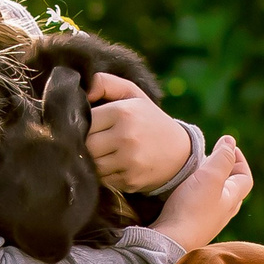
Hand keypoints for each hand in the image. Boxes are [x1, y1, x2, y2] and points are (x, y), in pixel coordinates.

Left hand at [85, 75, 194, 192]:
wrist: (181, 152)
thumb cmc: (148, 119)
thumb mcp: (133, 94)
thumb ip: (106, 83)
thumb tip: (83, 92)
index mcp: (124, 112)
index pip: (84, 120)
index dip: (83, 124)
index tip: (90, 126)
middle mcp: (126, 136)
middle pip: (86, 144)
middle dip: (87, 144)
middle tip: (97, 141)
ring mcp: (129, 161)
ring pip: (92, 164)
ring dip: (95, 160)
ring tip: (106, 153)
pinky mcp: (130, 180)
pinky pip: (103, 179)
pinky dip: (105, 175)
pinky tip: (116, 166)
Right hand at [149, 135, 252, 249]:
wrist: (170, 241)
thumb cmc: (191, 209)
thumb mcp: (210, 177)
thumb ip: (222, 158)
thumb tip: (231, 141)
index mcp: (232, 199)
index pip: (245, 177)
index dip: (239, 160)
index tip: (227, 146)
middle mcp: (224, 212)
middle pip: (232, 188)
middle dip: (226, 170)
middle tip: (213, 156)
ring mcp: (208, 221)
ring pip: (217, 198)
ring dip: (211, 183)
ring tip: (198, 171)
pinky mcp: (192, 226)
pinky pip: (201, 206)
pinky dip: (199, 194)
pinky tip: (185, 192)